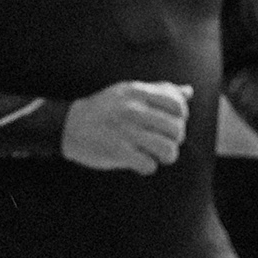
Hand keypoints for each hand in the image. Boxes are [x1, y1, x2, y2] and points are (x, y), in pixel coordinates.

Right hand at [60, 80, 188, 173]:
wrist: (68, 124)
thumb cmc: (104, 108)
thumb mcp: (128, 91)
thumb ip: (159, 90)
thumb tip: (188, 92)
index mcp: (137, 92)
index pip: (178, 106)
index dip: (180, 117)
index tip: (170, 122)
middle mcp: (133, 110)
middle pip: (176, 130)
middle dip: (174, 139)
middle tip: (162, 141)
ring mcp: (125, 131)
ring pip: (168, 150)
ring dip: (165, 155)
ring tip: (155, 153)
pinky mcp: (117, 152)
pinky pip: (149, 165)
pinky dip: (147, 166)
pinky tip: (139, 161)